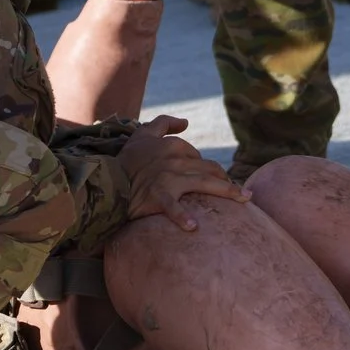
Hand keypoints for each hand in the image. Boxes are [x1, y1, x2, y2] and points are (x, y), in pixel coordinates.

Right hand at [119, 115, 248, 231]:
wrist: (106, 180)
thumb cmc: (127, 159)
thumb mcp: (143, 133)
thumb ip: (164, 123)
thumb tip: (185, 122)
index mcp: (173, 145)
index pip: (200, 157)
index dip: (210, 170)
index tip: (219, 180)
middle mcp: (174, 159)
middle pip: (210, 169)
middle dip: (228, 180)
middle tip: (242, 194)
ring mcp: (167, 178)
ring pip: (204, 183)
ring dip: (227, 191)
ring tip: (243, 200)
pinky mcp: (157, 196)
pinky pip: (173, 207)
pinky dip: (182, 217)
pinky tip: (194, 227)